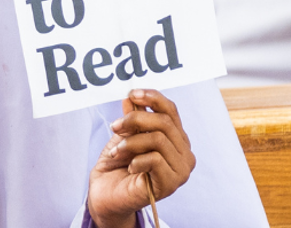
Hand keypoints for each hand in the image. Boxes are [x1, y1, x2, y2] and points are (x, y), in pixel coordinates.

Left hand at [88, 89, 194, 227]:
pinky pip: (155, 159)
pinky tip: (130, 167)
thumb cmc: (117, 168)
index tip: (132, 94)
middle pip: (164, 123)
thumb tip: (131, 98)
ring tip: (116, 152)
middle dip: (135, 120)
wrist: (106, 197)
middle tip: (115, 126)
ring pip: (158, 139)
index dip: (153, 98)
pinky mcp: (171, 184)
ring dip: (131, 142)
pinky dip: (137, 160)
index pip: (171, 111)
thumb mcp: (123, 137)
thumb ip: (132, 119)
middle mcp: (184, 154)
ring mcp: (181, 170)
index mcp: (176, 139)